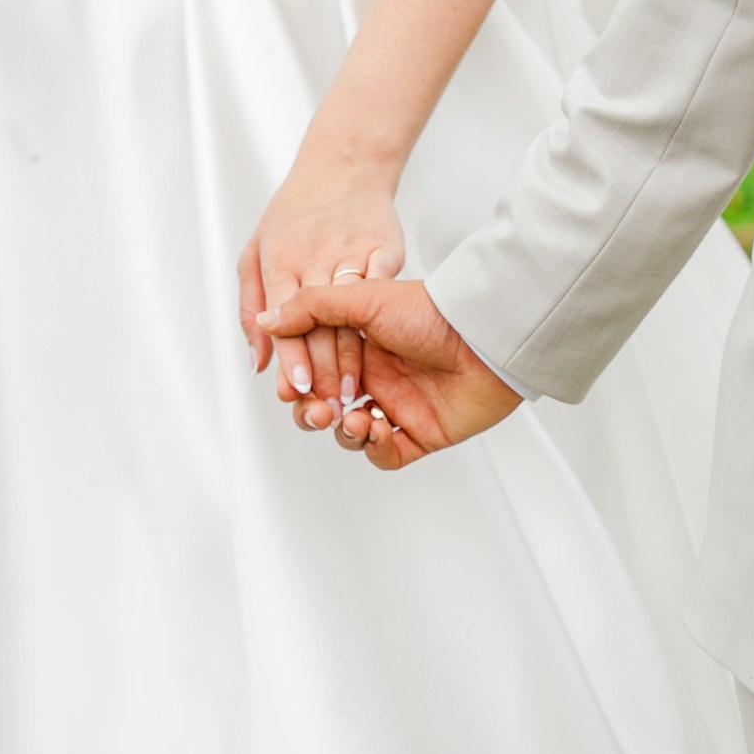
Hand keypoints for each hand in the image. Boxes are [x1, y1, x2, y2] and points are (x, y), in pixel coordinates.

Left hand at [239, 144, 405, 426]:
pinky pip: (383, 289)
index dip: (292, 358)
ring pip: (354, 315)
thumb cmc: (294, 213)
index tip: (298, 389)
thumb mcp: (255, 253)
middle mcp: (315, 258)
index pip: (285, 319)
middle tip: (328, 407)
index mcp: (281, 261)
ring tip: (356, 393)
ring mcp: (352, 252)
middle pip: (320, 325)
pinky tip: (386, 351)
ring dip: (355, 357)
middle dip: (324, 369)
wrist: (343, 167)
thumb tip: (257, 361)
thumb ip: (251, 308)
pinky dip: (384, 322)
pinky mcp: (385, 248)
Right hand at [258, 279, 521, 468]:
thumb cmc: (432, 312)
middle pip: (329, 407)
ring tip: (353, 420)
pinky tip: (375, 431)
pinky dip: (374, 449)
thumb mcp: (364, 298)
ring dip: (344, 433)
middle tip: (317, 411)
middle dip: (314, 414)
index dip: (300, 384)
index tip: (290, 388)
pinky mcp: (423, 432)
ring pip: (353, 434)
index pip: (316, 372)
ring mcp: (401, 405)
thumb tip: (268, 319)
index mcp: (361, 344)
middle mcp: (379, 375)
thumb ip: (312, 308)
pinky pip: (387, 454)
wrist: (485, 338)